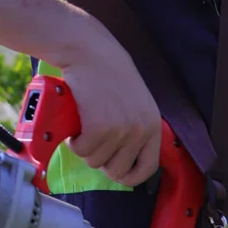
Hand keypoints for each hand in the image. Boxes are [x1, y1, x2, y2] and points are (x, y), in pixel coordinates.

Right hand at [54, 30, 160, 186]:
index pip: (148, 168)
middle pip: (118, 170)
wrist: (89, 50)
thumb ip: (136, 127)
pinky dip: (74, 142)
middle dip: (101, 162)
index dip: (131, 177)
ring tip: (83, 128)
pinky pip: (82, 150)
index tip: (118, 174)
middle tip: (92, 145)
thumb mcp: (135, 103)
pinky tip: (74, 126)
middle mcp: (141, 131)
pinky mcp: (100, 127)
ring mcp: (121, 130)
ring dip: (84, 149)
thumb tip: (126, 157)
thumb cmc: (107, 73)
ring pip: (96, 161)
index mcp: (153, 127)